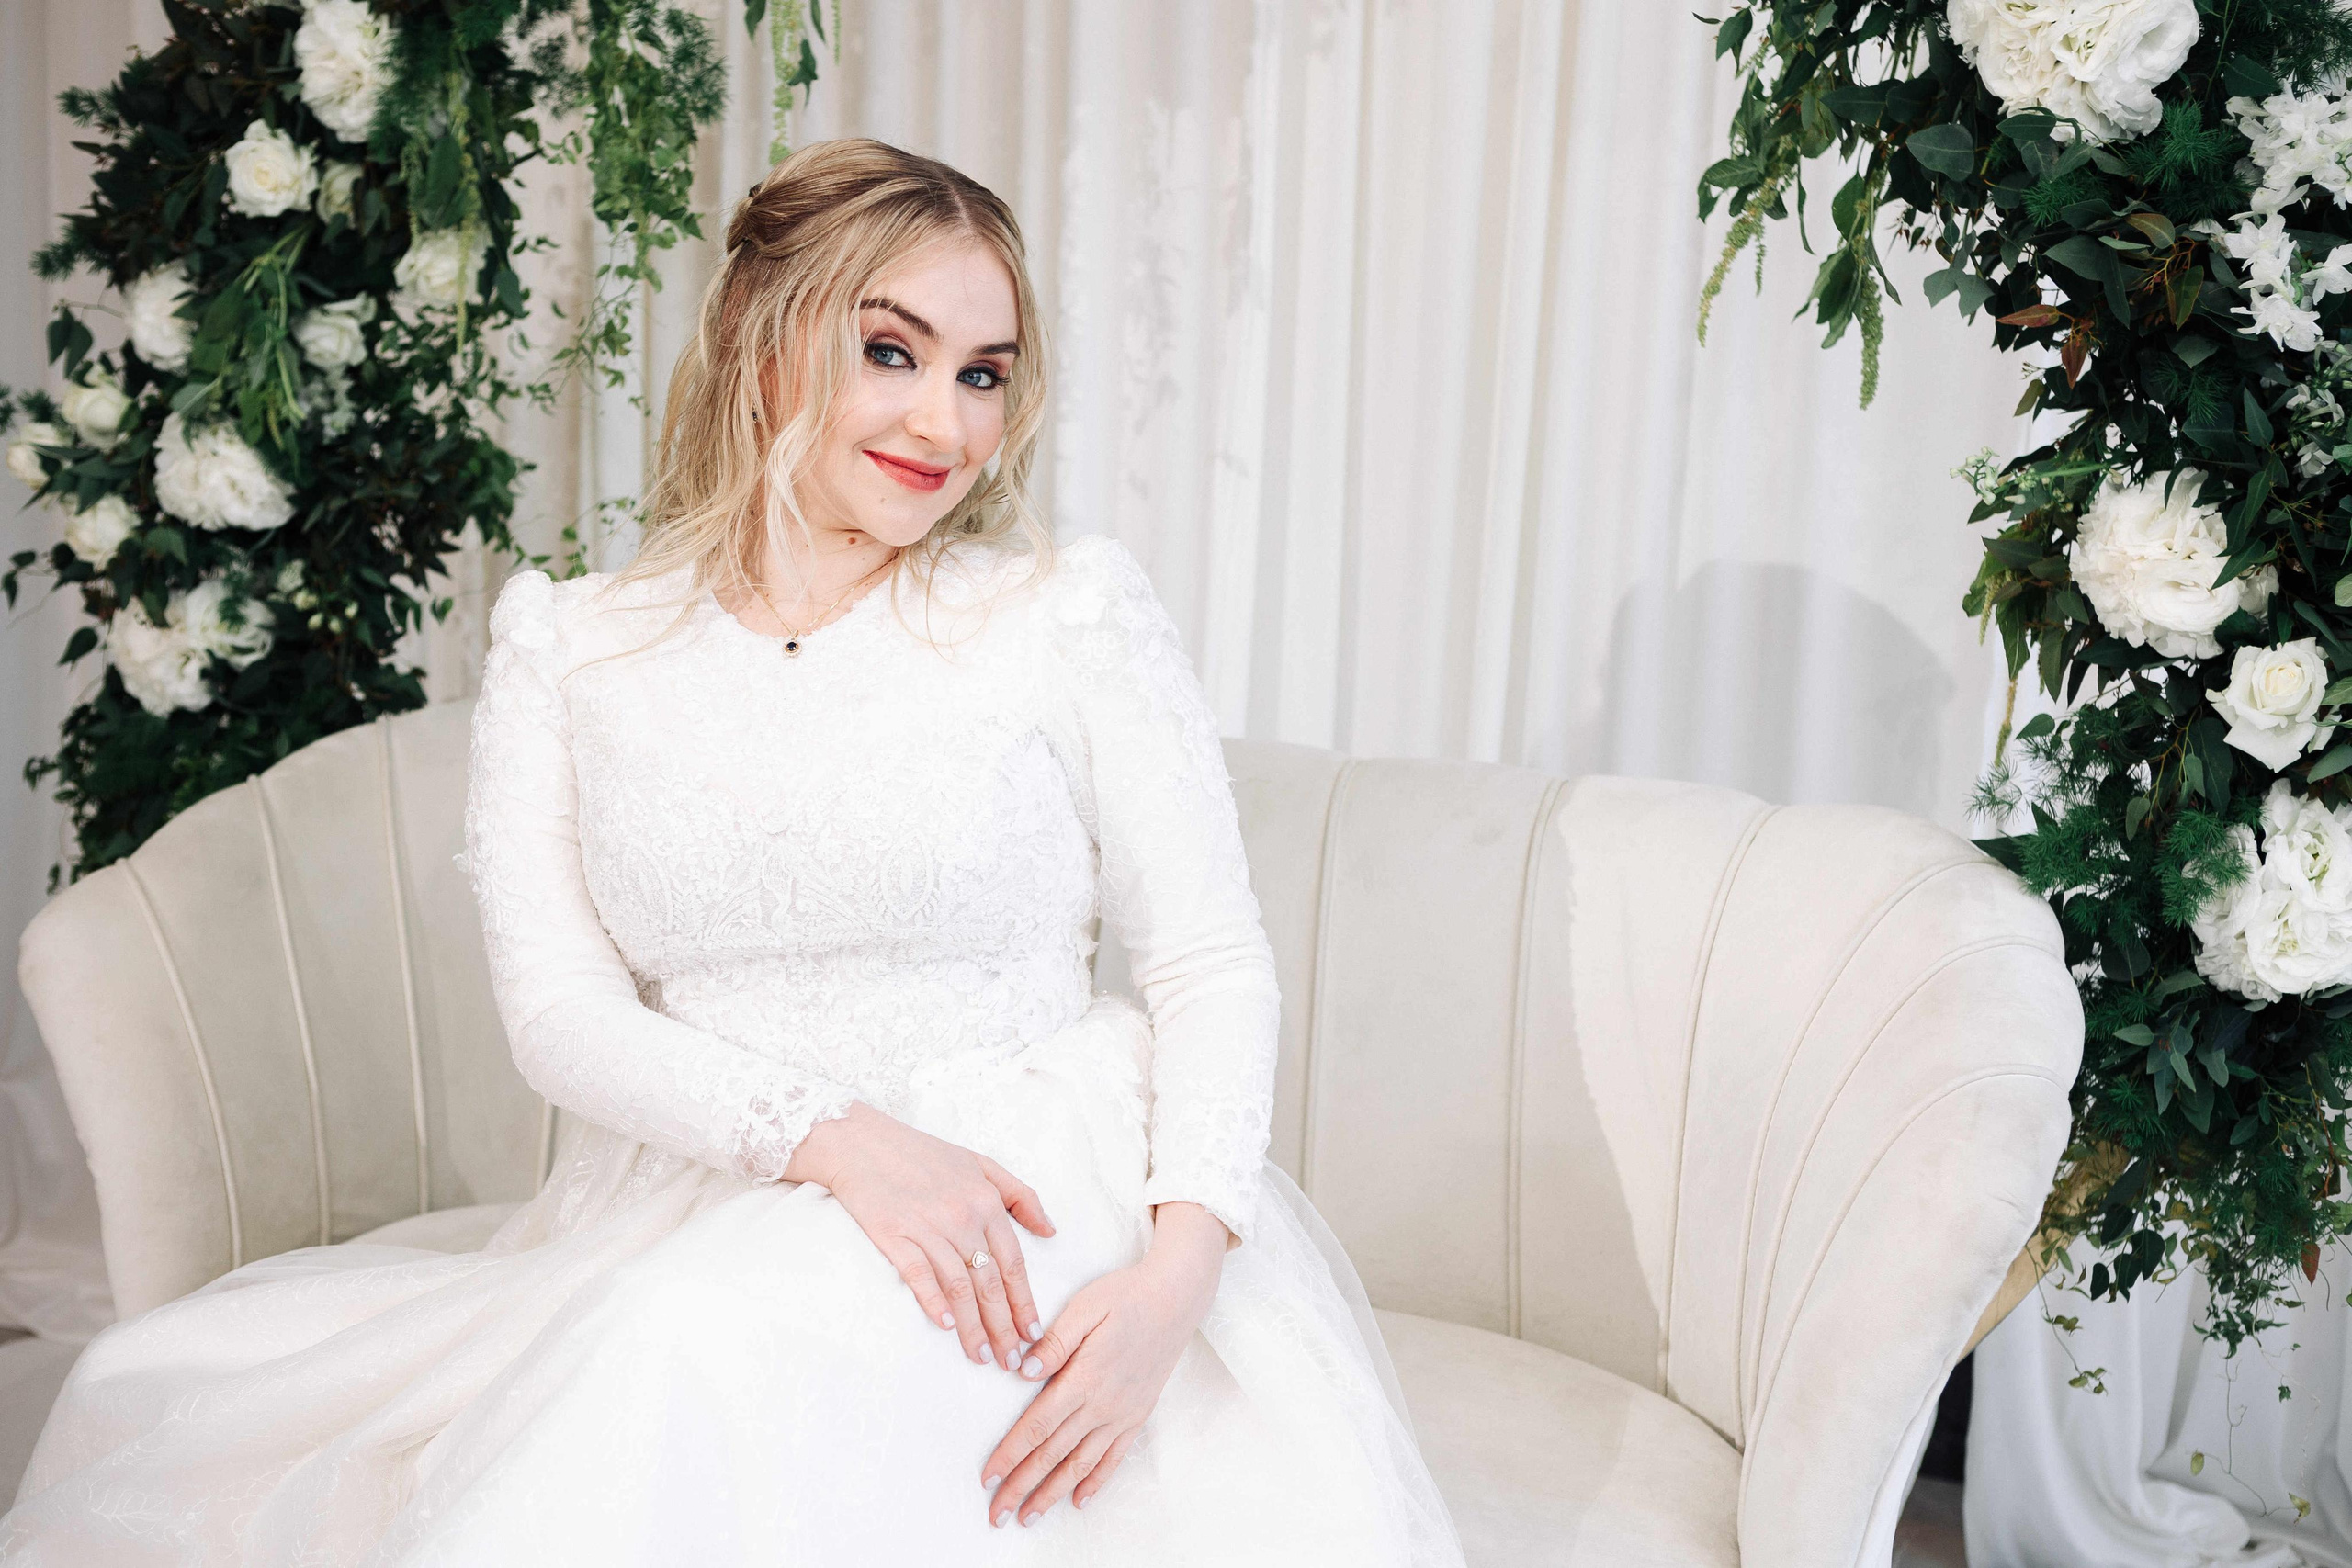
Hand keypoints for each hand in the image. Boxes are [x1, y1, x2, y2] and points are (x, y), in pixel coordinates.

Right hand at [784, 1100, 1055, 1373]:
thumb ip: (1020, 1195)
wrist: (862, 1143)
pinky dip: (933, 1301)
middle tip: (1013, 1362)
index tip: (1034, 1334)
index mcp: (986, 1202)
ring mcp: (927, 1227)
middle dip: (1004, 1327)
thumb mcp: (981, 1163)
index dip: (1025, 1302)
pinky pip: (919, 1274)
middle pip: (990, 1283)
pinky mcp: (894, 1236)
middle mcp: (962, 1217)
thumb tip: (1050, 1230)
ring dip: (973, 1327)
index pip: (1013, 1263)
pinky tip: (945, 1326)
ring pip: (960, 1286)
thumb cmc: (923, 1154)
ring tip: (983, 1358)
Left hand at [978, 1201, 1229, 1526]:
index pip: (1037, 1426)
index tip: (988, 1477)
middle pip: (1053, 1454)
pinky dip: (1096, 1482)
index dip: (1010, 1455)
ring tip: (1029, 1516)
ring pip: (1081, 1464)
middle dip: (1022, 1486)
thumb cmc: (1126, 1296)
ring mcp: (1122, 1413)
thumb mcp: (1085, 1307)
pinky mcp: (1138, 1414)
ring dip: (1052, 1493)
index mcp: (1084, 1378)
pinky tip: (1078, 1501)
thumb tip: (1021, 1371)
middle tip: (997, 1514)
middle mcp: (1103, 1404)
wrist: (1176, 1298)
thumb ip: (1054, 1343)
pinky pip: (1115, 1457)